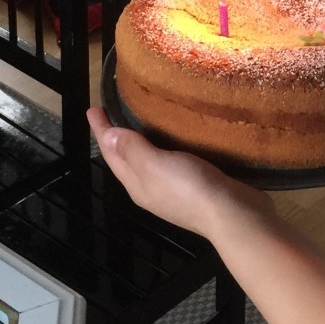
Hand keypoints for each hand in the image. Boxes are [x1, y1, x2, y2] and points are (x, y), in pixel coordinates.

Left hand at [87, 107, 270, 240]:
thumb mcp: (155, 165)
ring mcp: (171, 190)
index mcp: (137, 184)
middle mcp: (150, 189)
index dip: (101, 130)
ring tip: (137, 122)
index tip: (93, 109)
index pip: (112, 154)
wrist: (232, 215)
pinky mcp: (193, 186)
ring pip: (146, 161)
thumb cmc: (190, 188)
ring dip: (138, 142)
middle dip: (115, 137)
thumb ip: (133, 150)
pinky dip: (162, 147)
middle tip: (109, 113)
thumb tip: (107, 136)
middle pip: (125, 159)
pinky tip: (173, 140)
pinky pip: (168, 162)